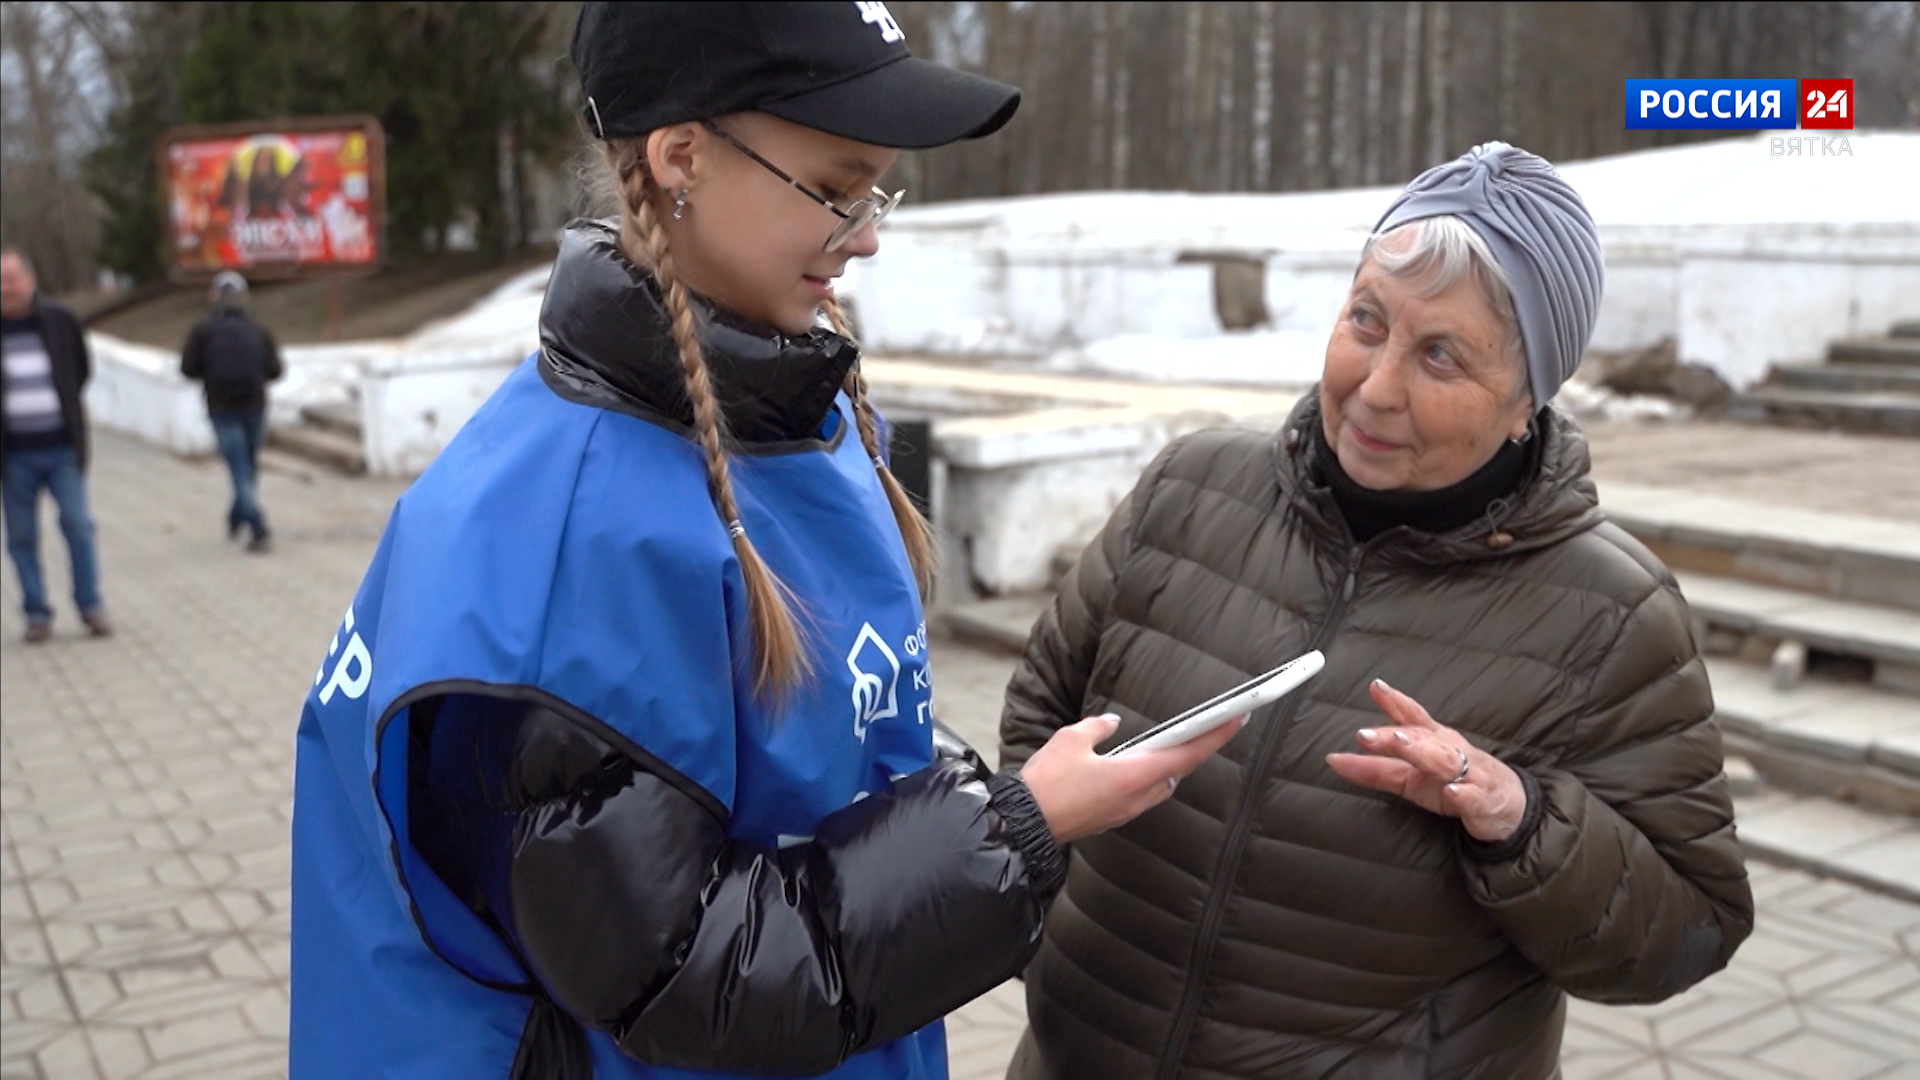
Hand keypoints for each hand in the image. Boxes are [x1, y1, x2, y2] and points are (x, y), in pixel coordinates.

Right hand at [1020, 712, 1247, 844]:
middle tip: (1205, 727)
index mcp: (1132, 775)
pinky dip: (1144, 779)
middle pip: (1176, 772)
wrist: (1023, 824)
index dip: (1215, 736)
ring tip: (1164, 744)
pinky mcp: (1111, 819)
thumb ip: (1098, 728)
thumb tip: (1113, 724)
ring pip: (1158, 786)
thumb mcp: (1070, 740)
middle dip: (1189, 750)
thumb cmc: (1046, 783)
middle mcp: (1136, 797)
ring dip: (1165, 766)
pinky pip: (1139, 796)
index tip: (1238, 719)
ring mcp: (1124, 812)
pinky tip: (1129, 766)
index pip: (1185, 753)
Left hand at [1325, 679, 1526, 842]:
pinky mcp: (1483, 801)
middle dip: (1396, 734)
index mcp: (1434, 742)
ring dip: (1424, 752)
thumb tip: (1333, 760)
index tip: (1375, 687)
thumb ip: (1373, 769)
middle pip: (1423, 739)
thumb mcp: (1409, 777)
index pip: (1414, 717)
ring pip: (1447, 761)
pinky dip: (1464, 793)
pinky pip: (1474, 796)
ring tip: (1402, 744)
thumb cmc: (1455, 783)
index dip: (1395, 702)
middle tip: (1367, 733)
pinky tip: (1452, 792)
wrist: (1506, 808)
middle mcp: (1451, 752)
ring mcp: (1469, 775)